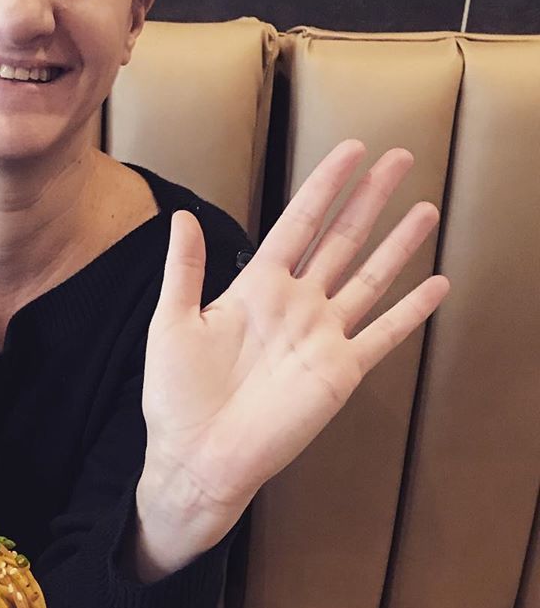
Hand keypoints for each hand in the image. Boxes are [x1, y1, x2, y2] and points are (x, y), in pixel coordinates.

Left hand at [135, 139, 449, 577]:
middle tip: (400, 158)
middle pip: (341, 240)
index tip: (350, 150)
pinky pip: (382, 335)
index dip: (324, 187)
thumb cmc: (176, 397)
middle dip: (369, 199)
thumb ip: (184, 271)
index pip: (298, 224)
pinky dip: (411, 312)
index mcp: (254, 289)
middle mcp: (294, 306)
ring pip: (369, 279)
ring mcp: (321, 337)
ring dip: (398, 244)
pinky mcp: (340, 372)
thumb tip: (183, 216)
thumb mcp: (171, 324)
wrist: (198, 458)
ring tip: (425, 209)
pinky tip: (437, 285)